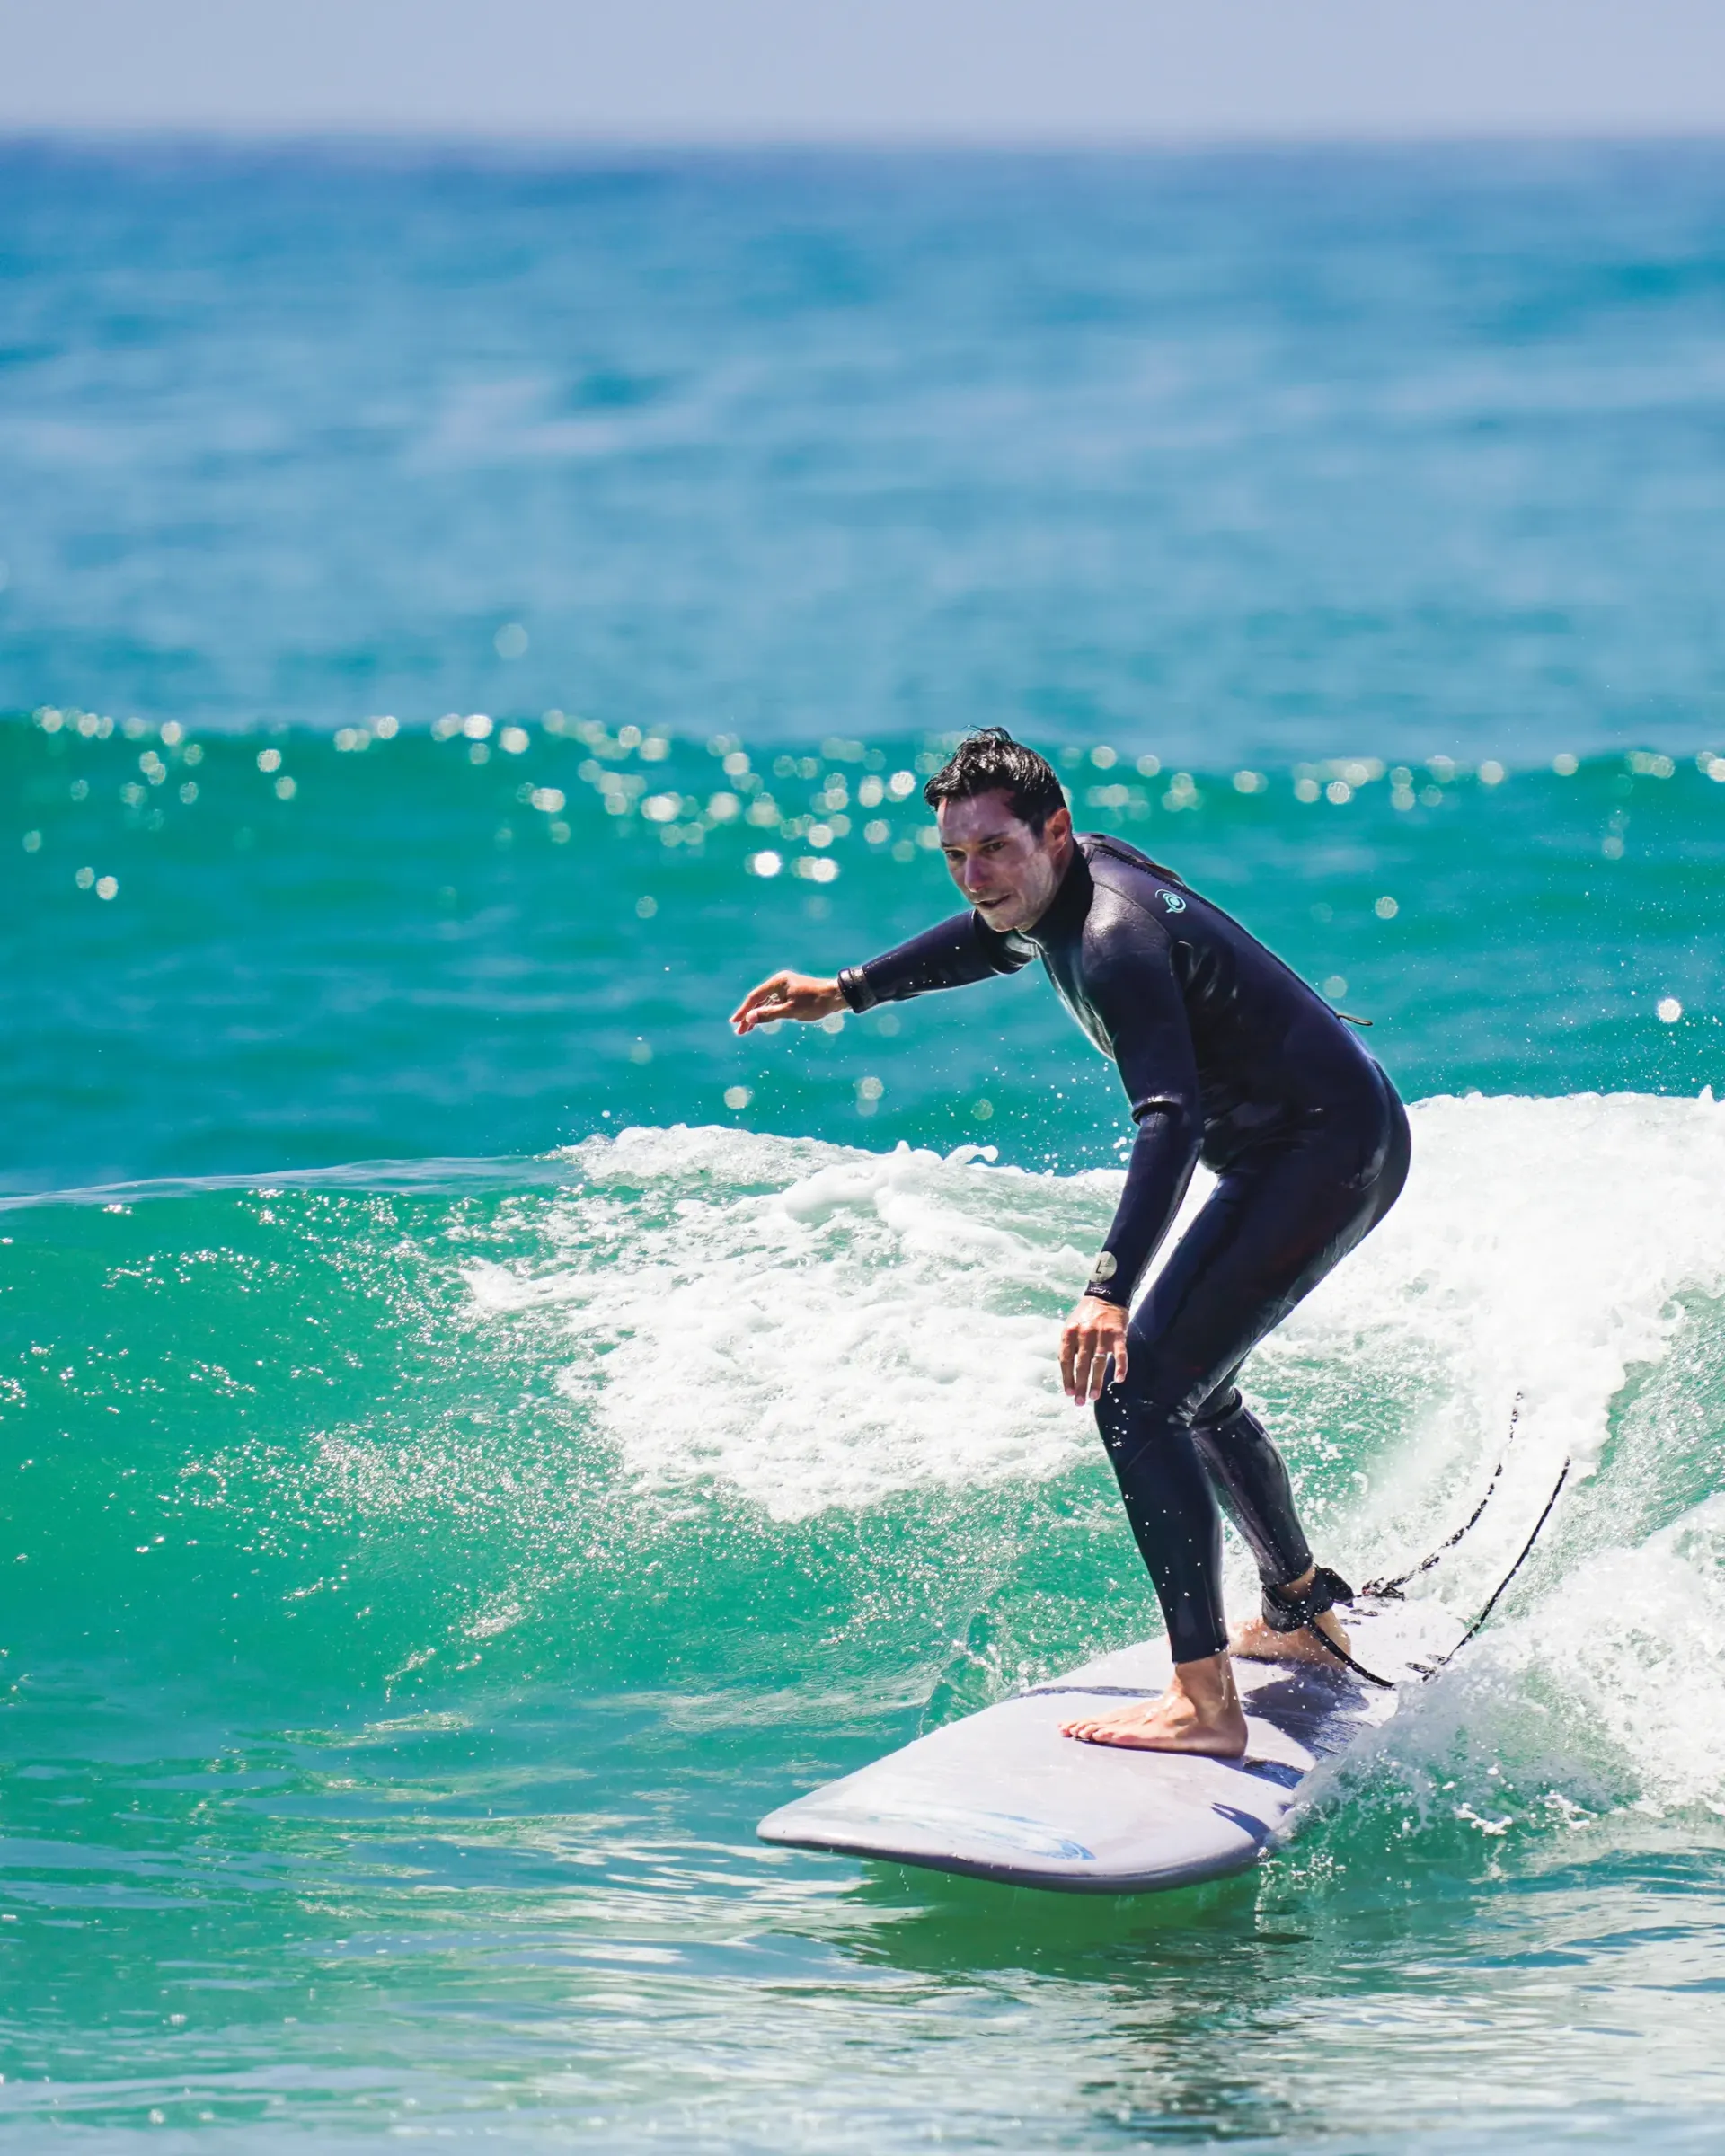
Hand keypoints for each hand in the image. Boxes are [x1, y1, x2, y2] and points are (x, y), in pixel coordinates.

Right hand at [730, 970, 846, 1034]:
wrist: (836, 996)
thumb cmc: (814, 1003)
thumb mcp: (790, 1011)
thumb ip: (769, 1015)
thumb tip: (749, 1018)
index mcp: (778, 982)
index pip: (755, 997)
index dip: (744, 1010)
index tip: (734, 1022)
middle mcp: (779, 982)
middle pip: (758, 1000)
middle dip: (748, 1015)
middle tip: (739, 1031)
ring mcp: (785, 987)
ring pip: (766, 1003)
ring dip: (757, 1015)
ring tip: (747, 1030)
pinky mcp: (791, 993)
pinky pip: (774, 1003)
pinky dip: (767, 1013)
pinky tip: (762, 1022)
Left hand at [1060, 1296, 1128, 1404]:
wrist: (1106, 1296)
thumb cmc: (1086, 1316)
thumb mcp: (1071, 1327)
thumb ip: (1069, 1346)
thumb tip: (1068, 1373)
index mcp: (1070, 1333)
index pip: (1066, 1360)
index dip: (1067, 1378)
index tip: (1069, 1393)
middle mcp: (1084, 1334)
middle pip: (1081, 1365)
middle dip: (1080, 1386)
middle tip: (1079, 1402)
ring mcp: (1101, 1334)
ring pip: (1098, 1363)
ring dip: (1096, 1382)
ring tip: (1094, 1397)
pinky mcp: (1118, 1334)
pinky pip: (1120, 1353)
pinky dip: (1120, 1367)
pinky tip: (1119, 1379)